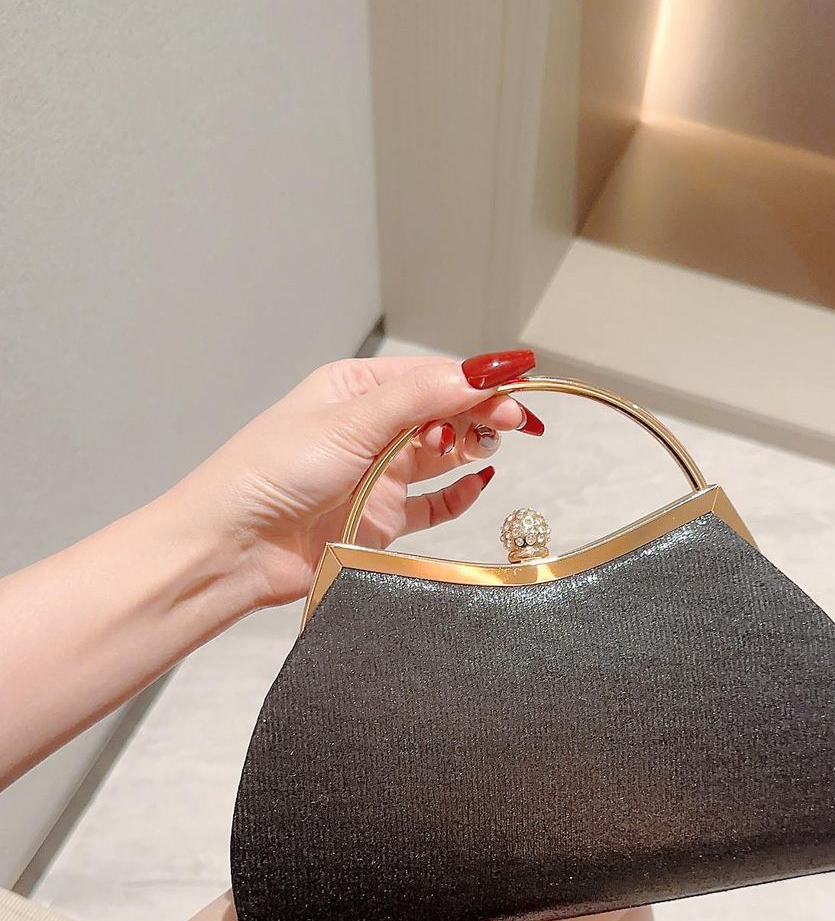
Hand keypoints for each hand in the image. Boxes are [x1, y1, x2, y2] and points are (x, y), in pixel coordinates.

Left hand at [175, 351, 544, 608]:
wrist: (234, 548)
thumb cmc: (268, 475)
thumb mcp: (349, 423)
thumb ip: (419, 399)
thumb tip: (481, 372)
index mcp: (355, 390)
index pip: (432, 376)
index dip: (476, 380)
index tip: (515, 387)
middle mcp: (369, 429)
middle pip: (445, 413)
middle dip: (481, 413)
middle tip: (515, 421)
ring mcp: (378, 476)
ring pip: (445, 456)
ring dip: (471, 448)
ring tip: (488, 446)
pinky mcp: (383, 520)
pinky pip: (436, 504)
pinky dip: (462, 494)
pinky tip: (480, 482)